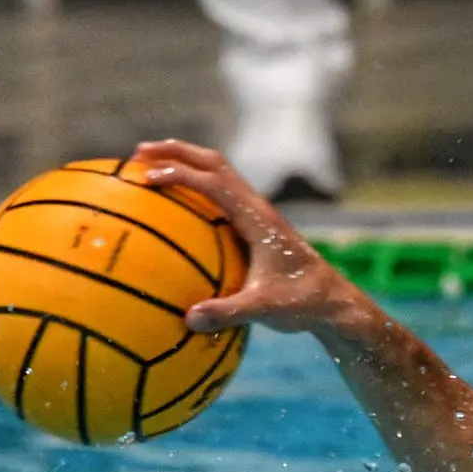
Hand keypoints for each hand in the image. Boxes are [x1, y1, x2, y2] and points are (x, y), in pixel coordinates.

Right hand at [134, 139, 361, 334]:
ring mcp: (257, 214)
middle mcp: (258, 208)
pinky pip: (221, 195)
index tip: (147, 176)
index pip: (215, 184)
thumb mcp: (266, 310)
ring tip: (149, 166)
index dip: (181, 175)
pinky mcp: (256, 225)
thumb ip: (230, 313)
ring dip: (186, 162)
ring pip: (219, 173)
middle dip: (177, 152)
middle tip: (138, 152)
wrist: (334, 302)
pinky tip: (172, 206)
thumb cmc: (303, 303)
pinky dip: (195, 187)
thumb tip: (189, 320)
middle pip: (214, 163)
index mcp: (258, 219)